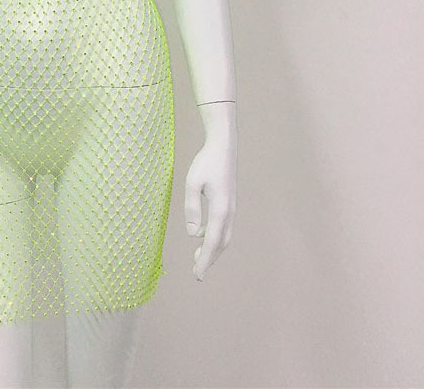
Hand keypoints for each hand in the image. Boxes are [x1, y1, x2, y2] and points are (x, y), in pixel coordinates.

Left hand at [184, 135, 236, 280]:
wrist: (223, 147)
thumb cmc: (206, 163)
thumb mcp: (192, 183)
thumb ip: (192, 208)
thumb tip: (193, 233)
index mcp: (221, 210)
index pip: (212, 242)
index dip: (205, 260)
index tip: (197, 275)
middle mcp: (229, 212)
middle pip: (221, 243)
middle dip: (209, 259)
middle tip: (197, 274)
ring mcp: (231, 208)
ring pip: (224, 236)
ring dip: (212, 249)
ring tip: (198, 258)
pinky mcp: (229, 203)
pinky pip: (223, 226)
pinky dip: (214, 237)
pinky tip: (201, 234)